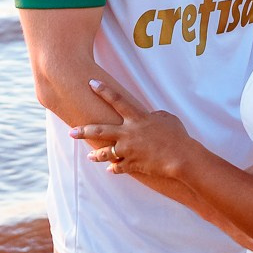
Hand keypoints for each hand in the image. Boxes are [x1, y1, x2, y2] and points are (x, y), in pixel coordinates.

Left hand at [73, 75, 195, 178]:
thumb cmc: (177, 136)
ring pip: (105, 153)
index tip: (90, 83)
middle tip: (71, 132)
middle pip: (100, 130)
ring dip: (96, 155)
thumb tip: (150, 116)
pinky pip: (118, 168)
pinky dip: (114, 168)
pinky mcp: (132, 164)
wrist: (180, 157)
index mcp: (137, 118)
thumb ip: (154, 115)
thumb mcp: (167, 118)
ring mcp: (128, 150)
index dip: (103, 90)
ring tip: (89, 156)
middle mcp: (128, 133)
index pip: (117, 100)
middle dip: (83, 131)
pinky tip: (110, 169)